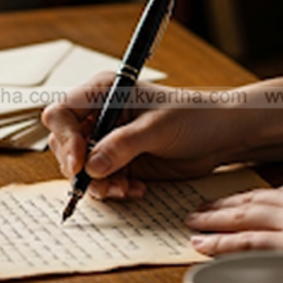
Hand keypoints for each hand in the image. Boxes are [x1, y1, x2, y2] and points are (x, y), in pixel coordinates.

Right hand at [42, 72, 247, 198]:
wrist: (221, 135)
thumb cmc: (194, 116)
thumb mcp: (157, 128)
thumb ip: (122, 145)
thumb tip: (91, 165)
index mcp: (104, 93)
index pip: (62, 113)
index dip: (64, 139)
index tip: (79, 163)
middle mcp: (101, 116)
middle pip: (65, 145)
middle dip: (81, 169)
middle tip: (103, 185)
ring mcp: (108, 141)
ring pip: (81, 168)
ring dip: (98, 184)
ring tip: (124, 190)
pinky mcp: (120, 163)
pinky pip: (102, 182)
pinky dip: (113, 190)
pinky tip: (136, 190)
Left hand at [186, 176, 282, 282]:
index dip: (258, 197)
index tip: (244, 200)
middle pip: (256, 200)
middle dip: (228, 204)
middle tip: (203, 206)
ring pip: (243, 217)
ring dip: (215, 219)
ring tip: (193, 222)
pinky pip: (246, 243)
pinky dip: (221, 243)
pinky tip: (203, 245)